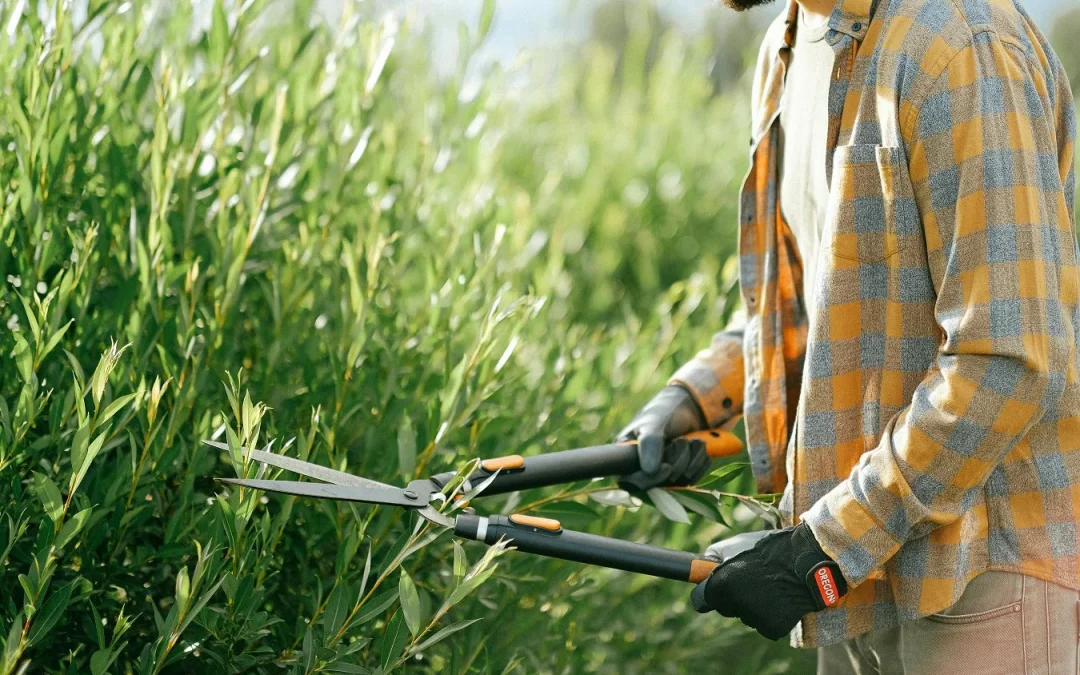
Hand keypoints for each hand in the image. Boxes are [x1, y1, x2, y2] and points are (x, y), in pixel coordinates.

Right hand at [616, 385, 706, 474]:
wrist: (684, 408)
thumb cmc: (661, 412)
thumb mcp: (653, 423)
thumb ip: (649, 443)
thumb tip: (649, 471)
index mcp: (625, 458)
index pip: (630, 482)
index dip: (648, 480)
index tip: (667, 467)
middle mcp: (641, 471)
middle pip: (660, 484)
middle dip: (677, 461)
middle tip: (679, 440)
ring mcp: (662, 476)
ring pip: (680, 482)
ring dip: (691, 458)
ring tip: (687, 440)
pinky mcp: (680, 477)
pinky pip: (695, 479)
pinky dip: (700, 461)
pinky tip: (695, 446)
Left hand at [690, 523, 846, 640]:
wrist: (807, 560)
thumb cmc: (769, 550)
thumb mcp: (735, 544)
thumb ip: (712, 558)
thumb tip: (699, 571)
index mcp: (721, 585)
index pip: (701, 600)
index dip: (708, 592)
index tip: (713, 587)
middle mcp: (735, 605)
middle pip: (725, 608)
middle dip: (733, 596)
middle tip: (751, 579)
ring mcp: (754, 618)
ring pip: (745, 616)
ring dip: (753, 604)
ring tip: (769, 584)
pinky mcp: (772, 628)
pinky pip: (763, 624)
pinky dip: (770, 614)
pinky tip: (779, 598)